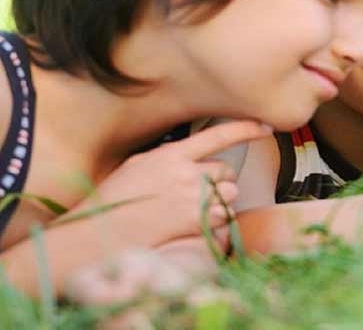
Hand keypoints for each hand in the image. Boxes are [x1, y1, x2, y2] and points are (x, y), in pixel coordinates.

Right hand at [66, 120, 271, 246]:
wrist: (96, 234)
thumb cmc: (113, 201)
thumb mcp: (137, 166)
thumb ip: (168, 159)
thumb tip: (189, 157)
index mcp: (171, 154)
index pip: (218, 135)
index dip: (246, 128)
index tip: (266, 127)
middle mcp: (186, 173)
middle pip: (227, 170)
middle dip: (219, 180)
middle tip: (199, 192)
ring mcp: (193, 199)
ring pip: (230, 194)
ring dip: (220, 202)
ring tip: (194, 210)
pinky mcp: (196, 223)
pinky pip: (225, 217)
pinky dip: (217, 222)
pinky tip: (196, 225)